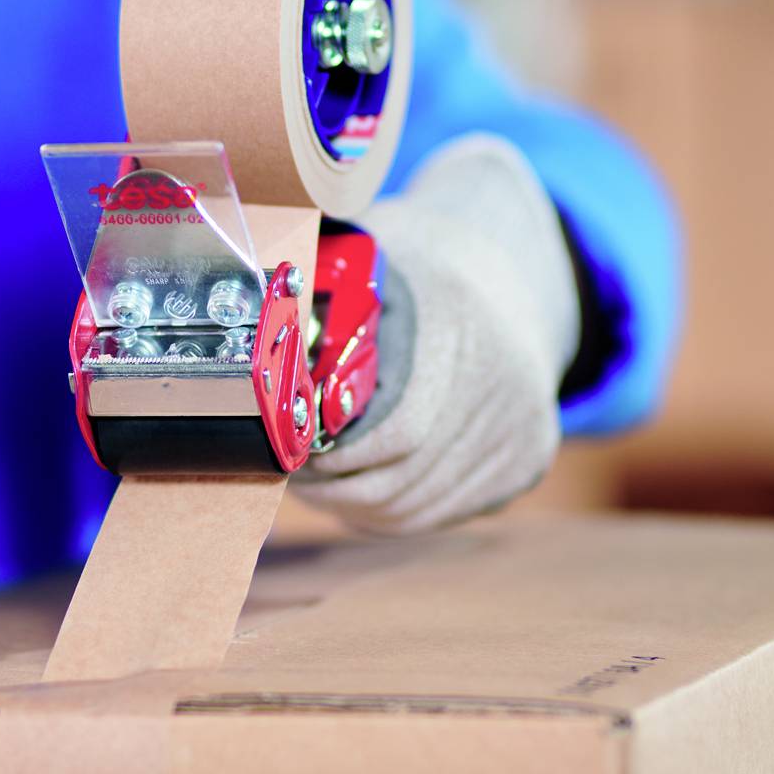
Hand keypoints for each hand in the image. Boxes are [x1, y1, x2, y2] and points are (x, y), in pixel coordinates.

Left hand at [298, 133, 581, 532]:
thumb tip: (245, 317)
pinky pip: (442, 512)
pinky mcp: (529, 461)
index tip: (291, 452)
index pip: (398, 432)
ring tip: (319, 483)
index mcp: (465, 332)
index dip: (335, 457)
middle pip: (403, 482)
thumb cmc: (420, 269)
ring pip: (417, 509)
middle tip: (291, 475)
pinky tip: (362, 487)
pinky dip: (394, 510)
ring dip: (358, 505)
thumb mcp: (373, 261)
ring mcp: (523, 431)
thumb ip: (318, 296)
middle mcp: (508, 389)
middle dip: (335, 488)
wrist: (511, 276)